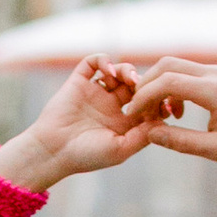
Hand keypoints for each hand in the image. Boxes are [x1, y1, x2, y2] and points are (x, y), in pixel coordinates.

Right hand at [0, 57, 153, 193]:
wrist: (53, 151)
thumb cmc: (86, 156)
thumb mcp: (121, 149)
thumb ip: (143, 135)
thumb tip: (164, 119)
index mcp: (123, 122)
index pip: (148, 103)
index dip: (157, 99)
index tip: (161, 102)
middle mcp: (111, 105)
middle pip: (136, 84)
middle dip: (144, 82)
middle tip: (145, 87)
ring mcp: (95, 92)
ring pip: (118, 71)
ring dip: (127, 70)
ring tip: (128, 79)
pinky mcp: (78, 82)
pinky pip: (93, 62)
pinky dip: (103, 61)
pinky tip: (108, 72)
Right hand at [120, 59, 216, 166]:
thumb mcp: (216, 150)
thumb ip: (180, 142)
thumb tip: (149, 134)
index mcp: (214, 91)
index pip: (167, 81)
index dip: (143, 96)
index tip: (131, 115)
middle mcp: (216, 74)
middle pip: (168, 65)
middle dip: (146, 85)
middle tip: (138, 110)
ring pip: (178, 66)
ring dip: (161, 85)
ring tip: (158, 115)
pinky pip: (190, 72)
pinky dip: (175, 86)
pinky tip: (178, 111)